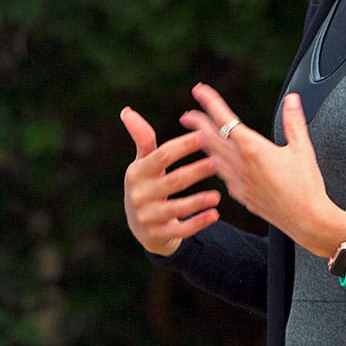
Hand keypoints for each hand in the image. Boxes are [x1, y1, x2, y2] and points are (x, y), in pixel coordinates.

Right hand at [120, 106, 222, 255]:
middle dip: (195, 172)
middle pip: (172, 181)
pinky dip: (198, 222)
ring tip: (218, 195)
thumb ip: (142, 139)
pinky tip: (215, 214)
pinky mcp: (158, 235)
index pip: (161, 156)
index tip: (203, 136)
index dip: (182, 146)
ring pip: (176, 208)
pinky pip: (181, 229)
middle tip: (217, 163)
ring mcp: (147, 217)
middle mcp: (139, 195)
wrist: (140, 226)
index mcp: (137, 173)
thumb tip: (127, 111)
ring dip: (198, 201)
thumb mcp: (142, 163)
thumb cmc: (147, 185)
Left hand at [180, 85, 345, 258]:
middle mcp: (240, 165)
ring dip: (204, 143)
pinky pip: (222, 175)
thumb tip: (292, 100)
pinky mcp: (241, 195)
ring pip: (213, 157)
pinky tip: (217, 162)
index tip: (200, 91)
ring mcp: (238, 182)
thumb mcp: (303, 149)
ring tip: (198, 135)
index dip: (210, 103)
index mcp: (253, 149)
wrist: (306, 220)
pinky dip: (216, 163)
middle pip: (211, 138)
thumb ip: (294, 122)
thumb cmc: (306, 187)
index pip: (225, 119)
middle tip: (187, 115)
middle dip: (197, 123)